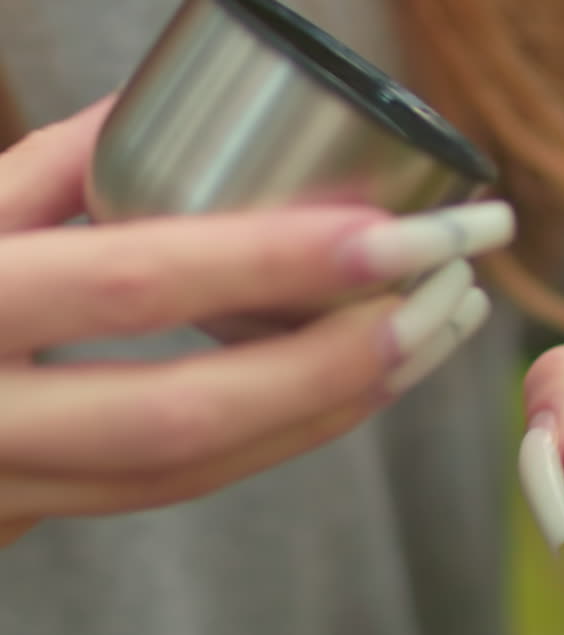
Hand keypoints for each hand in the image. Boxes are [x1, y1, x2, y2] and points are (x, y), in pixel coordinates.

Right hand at [0, 100, 514, 542]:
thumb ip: (45, 169)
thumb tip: (168, 117)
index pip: (128, 282)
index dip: (271, 260)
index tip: (395, 229)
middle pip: (184, 416)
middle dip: (336, 363)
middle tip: (449, 296)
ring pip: (188, 471)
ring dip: (323, 410)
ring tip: (427, 336)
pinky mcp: (22, 517)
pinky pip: (167, 487)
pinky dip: (268, 436)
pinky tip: (341, 385)